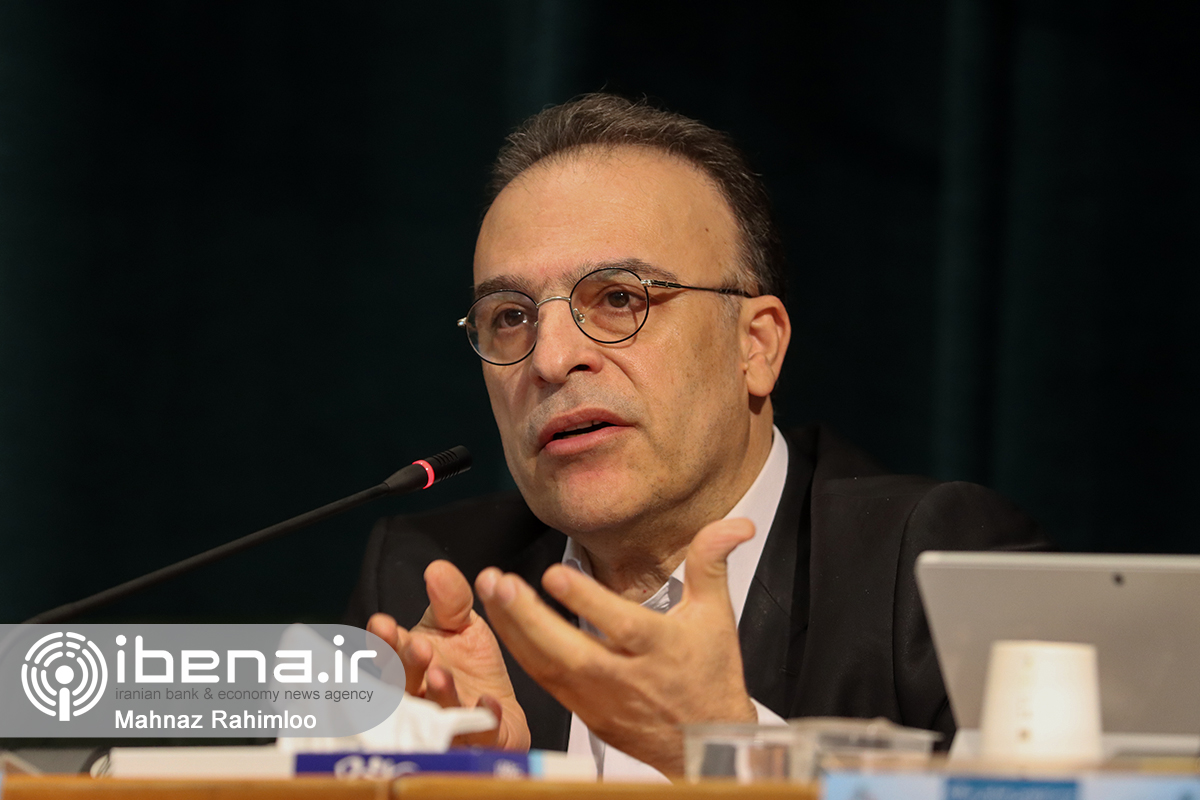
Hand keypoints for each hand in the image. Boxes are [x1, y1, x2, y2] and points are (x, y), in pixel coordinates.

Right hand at [367, 560, 530, 749]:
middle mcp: (419, 699)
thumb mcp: (461, 623)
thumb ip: (451, 599)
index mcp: (409, 665)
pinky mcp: (478, 742)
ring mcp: (445, 723)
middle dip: (406, 666)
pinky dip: (481, 720)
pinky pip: (478, 736)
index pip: (387, 654)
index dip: (383, 641)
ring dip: (438, 695)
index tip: (383, 624)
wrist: (500, 703)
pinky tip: (487, 702)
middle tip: (416, 646)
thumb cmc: (469, 664)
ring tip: (441, 674)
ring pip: (434, 715)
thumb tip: (437, 569)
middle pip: (403, 686)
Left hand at [475, 518, 757, 774]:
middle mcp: (625, 678)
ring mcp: (600, 699)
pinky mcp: (583, 712)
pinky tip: (502, 621)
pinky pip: (544, 681)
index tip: (556, 573)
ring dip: (515, 629)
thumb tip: (735, 523)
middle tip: (501, 583)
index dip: (588, 601)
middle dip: (531, 618)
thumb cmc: (710, 676)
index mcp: (661, 650)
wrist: (704, 742)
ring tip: (492, 591)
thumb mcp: (716, 615)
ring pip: (549, 668)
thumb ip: (711, 563)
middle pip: (571, 651)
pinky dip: (520, 651)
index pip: (622, 625)